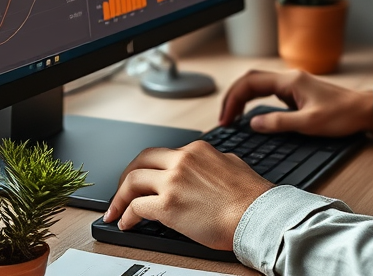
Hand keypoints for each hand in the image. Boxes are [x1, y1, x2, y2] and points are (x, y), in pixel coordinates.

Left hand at [102, 141, 273, 250]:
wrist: (257, 214)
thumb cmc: (250, 196)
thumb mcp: (231, 164)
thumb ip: (212, 163)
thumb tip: (205, 169)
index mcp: (197, 150)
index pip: (164, 155)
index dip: (150, 169)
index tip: (146, 180)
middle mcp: (182, 161)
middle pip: (141, 161)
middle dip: (127, 176)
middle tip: (122, 190)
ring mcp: (173, 182)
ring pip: (132, 181)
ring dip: (120, 196)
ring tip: (116, 210)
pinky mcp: (167, 206)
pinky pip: (136, 207)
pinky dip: (126, 215)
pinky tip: (126, 223)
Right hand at [220, 69, 372, 135]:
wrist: (363, 111)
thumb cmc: (341, 116)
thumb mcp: (308, 124)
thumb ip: (279, 123)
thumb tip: (252, 124)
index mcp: (290, 81)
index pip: (250, 83)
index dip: (233, 100)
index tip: (226, 120)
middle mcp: (289, 78)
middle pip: (250, 80)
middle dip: (233, 98)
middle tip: (224, 120)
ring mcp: (293, 84)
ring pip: (258, 84)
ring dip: (242, 98)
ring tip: (232, 118)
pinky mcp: (297, 92)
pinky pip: (268, 92)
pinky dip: (254, 101)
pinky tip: (251, 115)